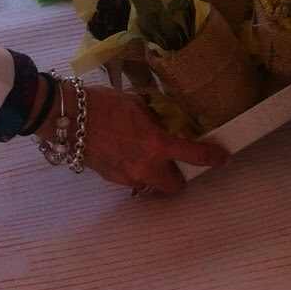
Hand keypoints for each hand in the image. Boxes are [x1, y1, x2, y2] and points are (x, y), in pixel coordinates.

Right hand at [34, 81, 229, 192]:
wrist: (67, 117)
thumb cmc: (102, 103)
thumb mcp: (134, 103)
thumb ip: (151, 118)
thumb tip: (158, 122)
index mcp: (155, 144)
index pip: (193, 156)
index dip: (212, 158)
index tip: (223, 158)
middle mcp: (146, 166)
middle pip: (174, 186)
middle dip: (177, 176)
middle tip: (172, 160)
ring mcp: (128, 177)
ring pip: (151, 185)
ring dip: (153, 174)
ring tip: (142, 153)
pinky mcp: (111, 179)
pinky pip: (131, 179)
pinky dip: (133, 169)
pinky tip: (122, 152)